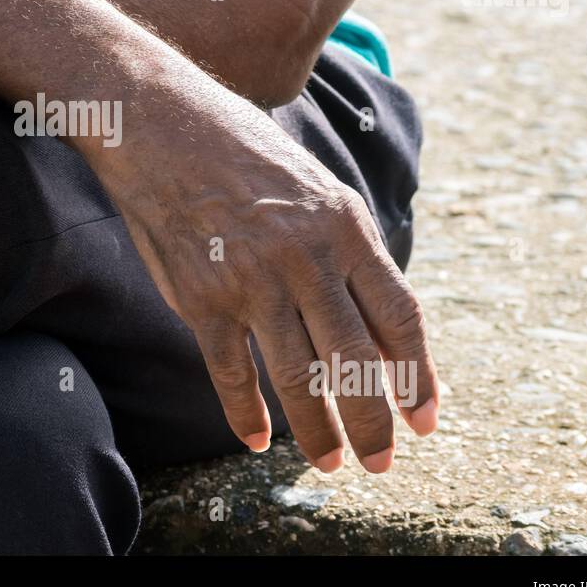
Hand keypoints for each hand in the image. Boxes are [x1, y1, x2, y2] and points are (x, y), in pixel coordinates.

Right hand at [91, 77, 437, 472]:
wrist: (162, 124)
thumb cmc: (244, 156)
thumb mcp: (317, 190)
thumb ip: (350, 255)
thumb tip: (380, 331)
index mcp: (345, 225)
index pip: (399, 318)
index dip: (418, 377)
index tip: (424, 420)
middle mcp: (305, 256)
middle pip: (355, 362)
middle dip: (375, 423)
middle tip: (381, 463)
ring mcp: (251, 279)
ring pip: (298, 379)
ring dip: (319, 432)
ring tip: (331, 462)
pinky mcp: (201, 297)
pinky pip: (232, 374)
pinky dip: (246, 416)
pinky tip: (258, 440)